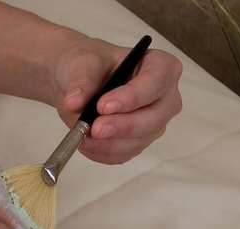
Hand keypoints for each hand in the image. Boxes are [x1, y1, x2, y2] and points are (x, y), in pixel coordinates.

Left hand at [53, 36, 182, 163]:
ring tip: (82, 137)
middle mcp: (164, 96)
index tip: (103, 106)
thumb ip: (82, 81)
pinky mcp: (138, 142)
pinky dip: (103, 153)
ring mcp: (153, 122)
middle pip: (155, 117)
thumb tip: (75, 103)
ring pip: (140, 140)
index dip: (133, 96)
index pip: (157, 80)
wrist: (80, 85)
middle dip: (123, 126)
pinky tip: (86, 145)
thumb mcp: (83, 64)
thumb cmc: (90, 65)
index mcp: (159, 65)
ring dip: (109, 144)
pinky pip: (125, 154)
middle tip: (95, 128)